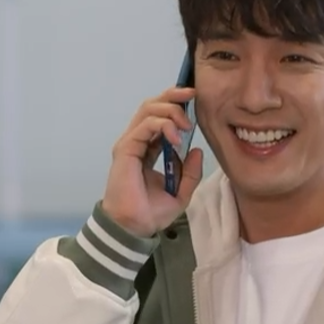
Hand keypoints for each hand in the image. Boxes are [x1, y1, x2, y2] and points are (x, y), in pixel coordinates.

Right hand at [101, 87, 203, 236]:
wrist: (134, 227)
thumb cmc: (152, 212)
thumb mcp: (181, 192)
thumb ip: (190, 173)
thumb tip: (197, 151)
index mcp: (148, 148)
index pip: (160, 115)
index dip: (176, 103)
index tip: (195, 100)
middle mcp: (137, 141)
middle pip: (152, 105)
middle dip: (173, 96)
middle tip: (192, 96)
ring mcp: (130, 143)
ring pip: (148, 109)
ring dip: (170, 109)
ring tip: (186, 124)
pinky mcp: (126, 149)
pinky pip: (145, 126)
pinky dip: (163, 125)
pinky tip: (176, 137)